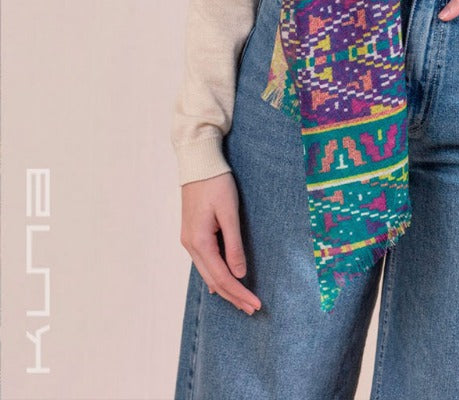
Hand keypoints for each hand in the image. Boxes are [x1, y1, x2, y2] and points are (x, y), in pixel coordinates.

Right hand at [180, 172, 261, 315]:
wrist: (198, 163)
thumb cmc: (216, 183)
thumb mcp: (229, 212)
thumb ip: (234, 245)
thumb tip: (239, 274)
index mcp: (199, 242)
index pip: (222, 277)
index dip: (239, 293)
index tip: (256, 304)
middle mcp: (191, 245)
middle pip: (213, 280)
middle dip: (233, 296)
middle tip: (253, 308)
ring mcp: (189, 240)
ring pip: (208, 273)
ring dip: (225, 288)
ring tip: (242, 299)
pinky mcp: (192, 233)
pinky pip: (204, 262)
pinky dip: (216, 275)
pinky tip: (223, 281)